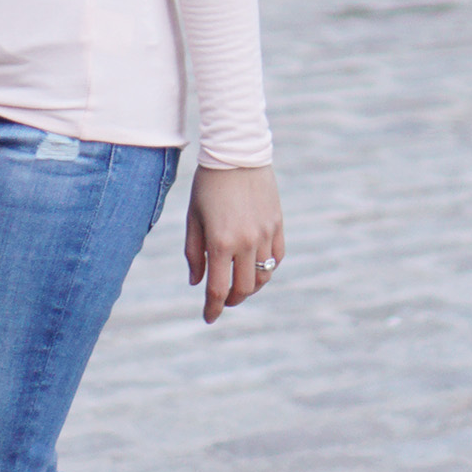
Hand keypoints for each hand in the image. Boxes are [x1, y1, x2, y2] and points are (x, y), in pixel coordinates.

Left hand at [185, 163, 283, 323]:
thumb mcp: (193, 218)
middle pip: (243, 288)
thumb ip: (194, 253)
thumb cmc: (208, 185)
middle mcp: (245, 242)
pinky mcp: (277, 225)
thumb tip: (197, 283)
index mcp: (219, 242)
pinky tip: (255, 267)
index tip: (208, 318)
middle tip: (222, 301)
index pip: (217, 288)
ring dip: (251, 287)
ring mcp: (265, 234)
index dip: (212, 308)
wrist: (236, 153)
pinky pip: (277, 257)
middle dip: (232, 300)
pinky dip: (267, 268)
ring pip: (263, 276)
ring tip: (238, 285)